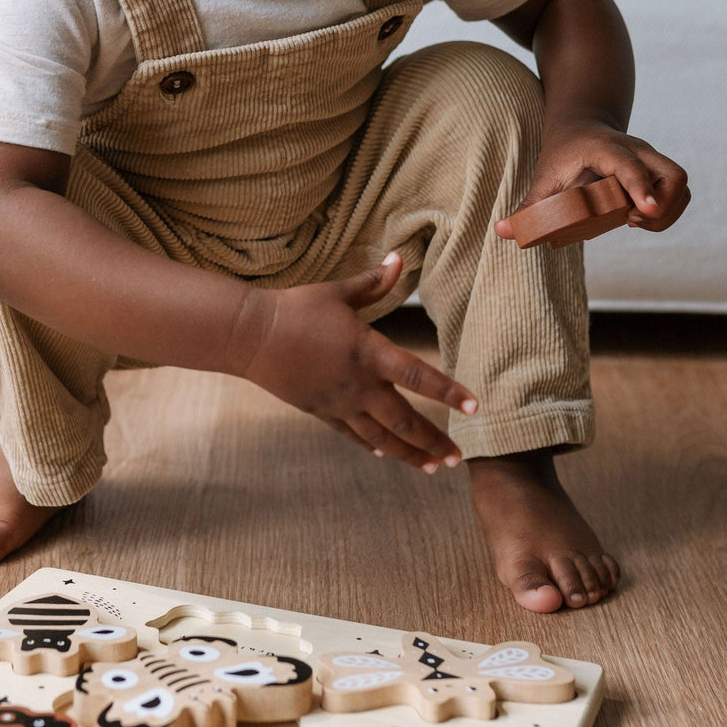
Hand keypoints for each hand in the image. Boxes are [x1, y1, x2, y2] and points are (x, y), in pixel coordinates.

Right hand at [230, 254, 477, 472]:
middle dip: (433, 441)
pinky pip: (352, 434)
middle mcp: (358, 385)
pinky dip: (371, 445)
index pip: (419, 376)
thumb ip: (373, 283)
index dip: (449, 392)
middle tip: (457, 457)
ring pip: (381, 437)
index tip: (475, 407)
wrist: (251, 336)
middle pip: (405, 420)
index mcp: (369, 353)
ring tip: (431, 468)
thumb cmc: (296, 308)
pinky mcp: (320, 411)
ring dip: (409, 453)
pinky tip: (384, 452)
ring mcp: (339, 403)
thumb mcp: (338, 293)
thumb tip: (398, 259)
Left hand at [494, 120, 689, 239]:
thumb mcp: (543, 177)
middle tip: (631, 221)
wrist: (582, 127)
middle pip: (672, 175)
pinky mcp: (660, 169)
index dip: (637, 187)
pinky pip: (680, 190)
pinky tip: (639, 217)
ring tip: (634, 221)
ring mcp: (652, 158)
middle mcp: (637, 150)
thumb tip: (502, 231)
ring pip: (680, 183)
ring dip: (667, 212)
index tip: (641, 211)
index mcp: (606, 149)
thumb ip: (528, 206)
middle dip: (661, 207)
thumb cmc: (562, 154)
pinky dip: (668, 210)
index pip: (629, 165)